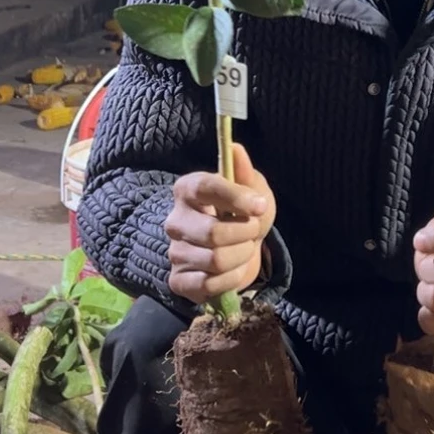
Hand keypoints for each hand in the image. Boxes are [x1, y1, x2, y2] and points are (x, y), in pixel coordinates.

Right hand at [164, 144, 275, 304]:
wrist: (239, 251)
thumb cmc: (244, 215)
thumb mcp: (253, 190)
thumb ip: (245, 172)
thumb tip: (235, 149)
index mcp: (187, 189)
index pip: (205, 188)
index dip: (235, 197)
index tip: (260, 205)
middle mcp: (175, 220)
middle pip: (213, 233)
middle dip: (245, 234)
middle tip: (252, 231)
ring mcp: (174, 252)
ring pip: (216, 260)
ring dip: (242, 256)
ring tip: (243, 249)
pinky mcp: (179, 281)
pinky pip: (210, 285)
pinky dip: (232, 279)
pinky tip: (232, 270)